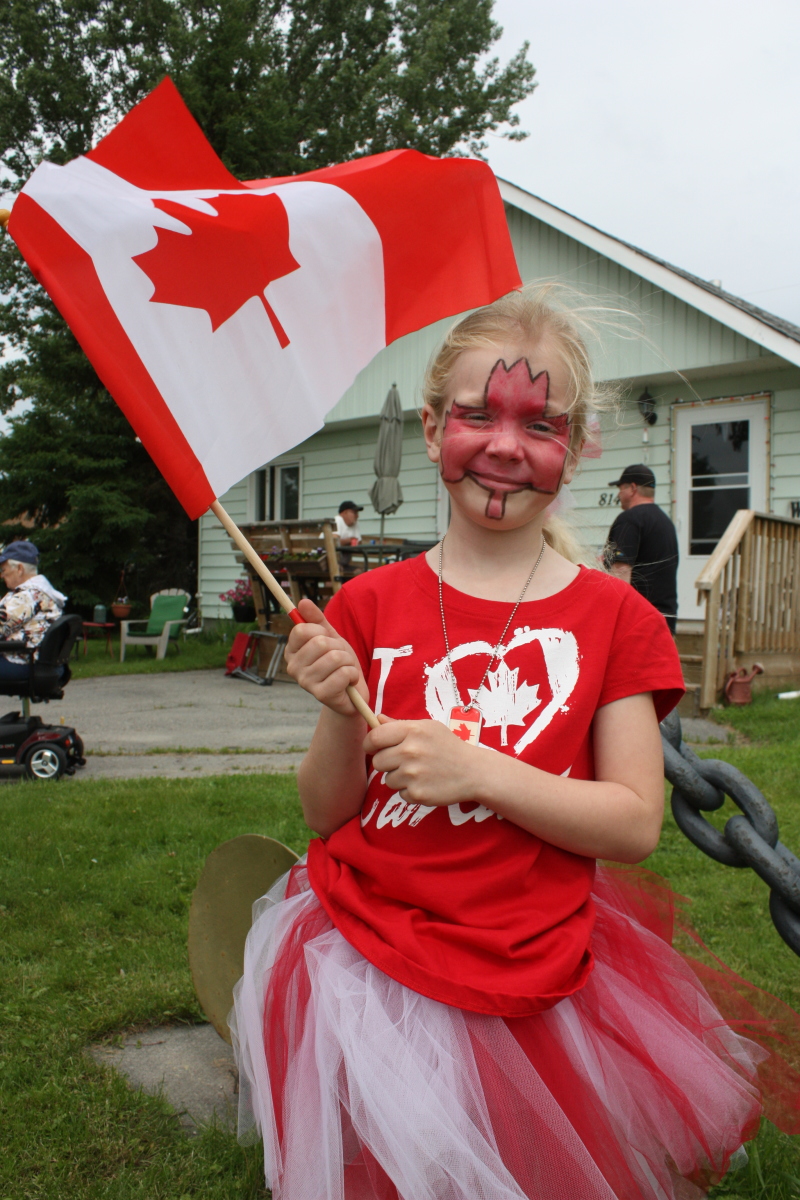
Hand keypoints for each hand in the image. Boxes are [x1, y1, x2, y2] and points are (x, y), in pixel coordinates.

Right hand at [284, 598, 368, 717]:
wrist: (351, 695)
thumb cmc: (339, 664)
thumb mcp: (330, 638)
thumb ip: (317, 620)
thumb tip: (303, 601)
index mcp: (292, 652)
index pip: (302, 630)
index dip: (321, 632)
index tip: (328, 641)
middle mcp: (293, 668)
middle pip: (321, 643)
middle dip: (339, 648)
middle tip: (340, 660)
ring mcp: (305, 682)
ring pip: (335, 657)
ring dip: (348, 662)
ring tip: (345, 671)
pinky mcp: (321, 695)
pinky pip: (344, 673)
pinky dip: (353, 675)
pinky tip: (348, 683)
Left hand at [364, 716, 484, 806]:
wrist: (473, 771)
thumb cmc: (448, 746)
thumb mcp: (428, 728)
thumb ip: (400, 725)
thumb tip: (376, 719)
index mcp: (412, 731)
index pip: (375, 737)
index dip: (370, 744)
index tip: (373, 748)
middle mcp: (410, 751)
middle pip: (377, 761)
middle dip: (387, 763)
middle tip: (404, 761)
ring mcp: (413, 774)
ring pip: (388, 779)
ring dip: (399, 778)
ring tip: (419, 772)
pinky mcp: (417, 793)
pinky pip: (400, 794)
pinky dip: (410, 791)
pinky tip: (425, 783)